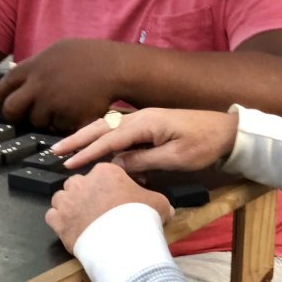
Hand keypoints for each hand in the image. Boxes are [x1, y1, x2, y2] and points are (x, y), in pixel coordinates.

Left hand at [0, 39, 117, 130]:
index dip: (0, 95)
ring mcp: (51, 104)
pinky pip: (56, 127)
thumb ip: (35, 64)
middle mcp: (39, 86)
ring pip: (36, 121)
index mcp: (34, 67)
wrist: (115, 68)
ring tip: (60, 107)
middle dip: (12, 115)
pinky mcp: (65, 118)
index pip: (6, 84)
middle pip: (12, 108)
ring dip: (43, 118)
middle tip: (18, 118)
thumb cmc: (89, 57)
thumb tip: (12, 69)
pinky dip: (62, 124)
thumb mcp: (58, 51)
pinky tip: (73, 112)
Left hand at [45, 163, 171, 251]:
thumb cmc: (141, 219)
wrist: (123, 244)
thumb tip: (167, 209)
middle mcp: (82, 181)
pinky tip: (70, 229)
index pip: (101, 173)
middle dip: (84, 194)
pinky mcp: (57, 220)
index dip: (106, 186)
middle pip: (77, 183)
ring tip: (81, 219)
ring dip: (68, 206)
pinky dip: (58, 221)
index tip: (112, 198)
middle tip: (96, 209)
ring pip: (61, 197)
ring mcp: (67, 201)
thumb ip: (157, 201)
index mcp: (105, 171)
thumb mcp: (159, 204)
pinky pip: (52, 216)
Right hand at [53, 108, 238, 173]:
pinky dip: (100, 137)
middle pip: (100, 127)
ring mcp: (142, 118)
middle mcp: (139, 116)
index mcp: (146, 123)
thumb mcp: (176, 157)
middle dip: (76, 139)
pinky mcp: (147, 124)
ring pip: (106, 126)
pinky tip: (91, 145)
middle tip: (54, 151)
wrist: (227, 131)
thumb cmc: (204, 144)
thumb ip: (144, 160)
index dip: (88, 152)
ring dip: (84, 137)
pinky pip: (117, 129)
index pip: (110, 139)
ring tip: (64, 147)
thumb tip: (116, 164)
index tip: (69, 162)